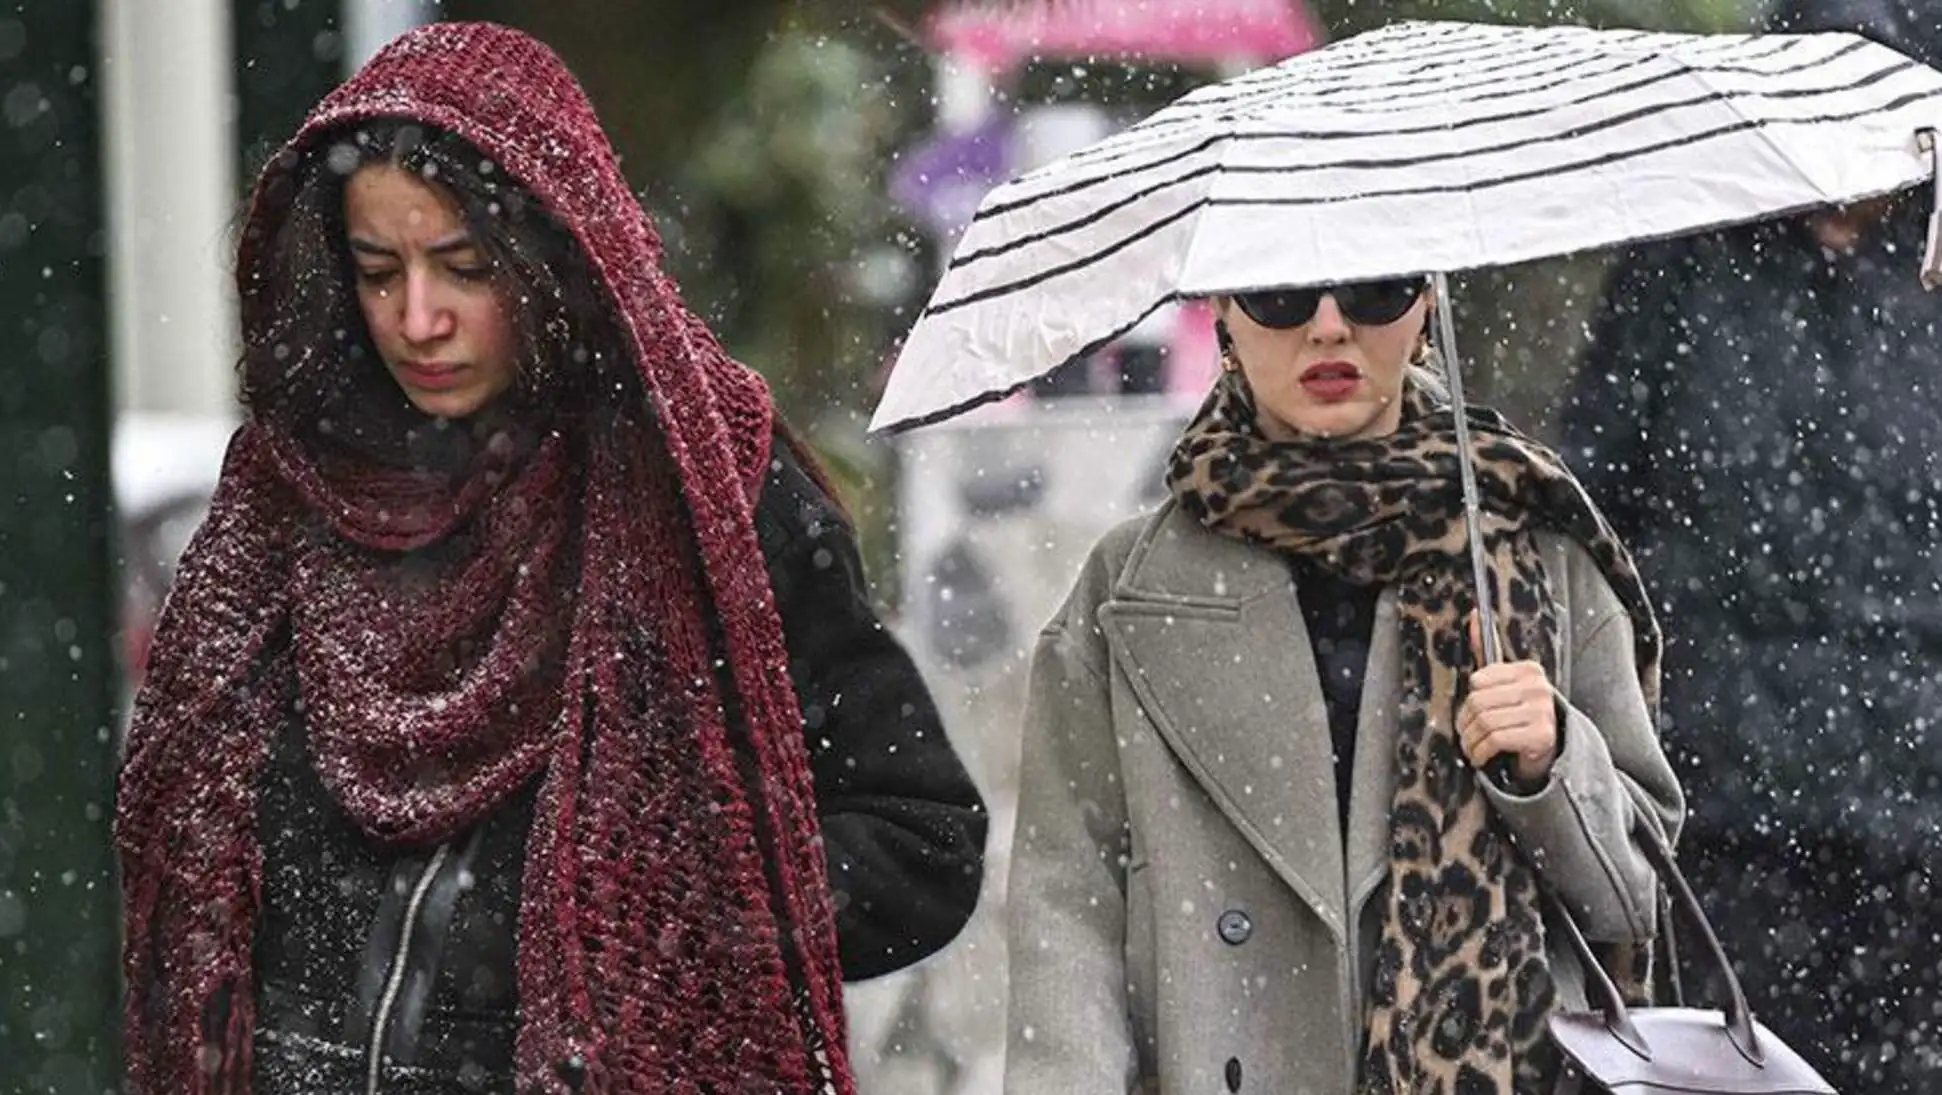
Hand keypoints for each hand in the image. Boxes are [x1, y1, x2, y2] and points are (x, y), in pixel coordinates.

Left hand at [1458, 611, 1559, 786]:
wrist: (1546, 750)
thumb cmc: (1518, 713)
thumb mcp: (1503, 682)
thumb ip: (1486, 650)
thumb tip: (1475, 614)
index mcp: (1528, 670)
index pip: (1478, 680)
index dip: (1469, 699)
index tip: (1471, 712)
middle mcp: (1538, 688)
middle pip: (1478, 702)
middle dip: (1465, 723)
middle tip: (1466, 734)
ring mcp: (1542, 712)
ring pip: (1484, 722)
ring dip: (1471, 741)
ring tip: (1472, 746)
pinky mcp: (1541, 736)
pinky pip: (1495, 740)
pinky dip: (1480, 752)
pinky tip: (1481, 756)